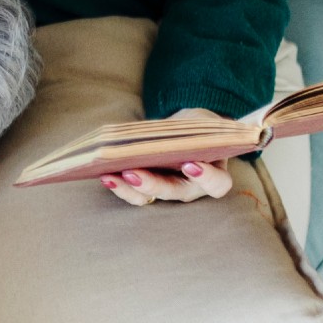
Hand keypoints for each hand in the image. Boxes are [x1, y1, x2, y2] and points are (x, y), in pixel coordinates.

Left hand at [100, 108, 235, 205]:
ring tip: (111, 175)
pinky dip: (119, 186)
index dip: (206, 178)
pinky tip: (105, 174)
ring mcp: (169, 191)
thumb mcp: (203, 125)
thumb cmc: (199, 129)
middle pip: (175, 193)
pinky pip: (135, 194)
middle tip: (132, 173)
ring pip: (150, 198)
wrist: (187, 132)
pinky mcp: (150, 190)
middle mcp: (192, 188)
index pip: (217, 184)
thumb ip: (197, 130)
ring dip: (128, 188)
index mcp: (214, 174)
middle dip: (152, 184)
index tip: (190, 165)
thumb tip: (174, 130)